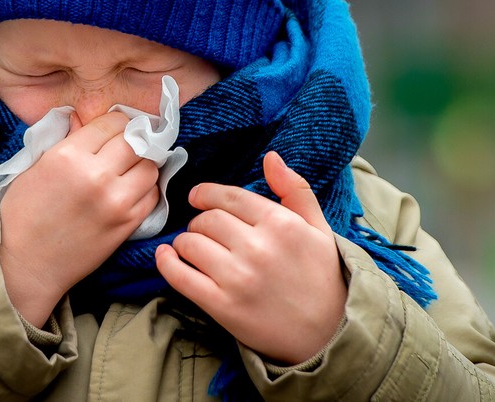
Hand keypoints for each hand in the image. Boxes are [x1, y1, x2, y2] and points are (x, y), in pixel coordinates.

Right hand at [0, 111, 159, 326]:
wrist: (29, 266)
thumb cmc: (23, 217)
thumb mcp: (34, 169)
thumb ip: (63, 141)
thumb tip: (81, 118)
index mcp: (69, 156)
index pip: (112, 122)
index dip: (114, 123)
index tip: (112, 129)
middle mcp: (97, 175)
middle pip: (136, 141)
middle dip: (132, 140)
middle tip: (125, 146)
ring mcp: (116, 201)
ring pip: (150, 166)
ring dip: (143, 164)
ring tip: (130, 168)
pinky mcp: (128, 224)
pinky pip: (152, 195)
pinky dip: (146, 188)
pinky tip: (131, 189)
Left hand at [155, 151, 346, 363]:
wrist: (328, 336)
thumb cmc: (322, 278)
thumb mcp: (318, 228)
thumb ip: (295, 189)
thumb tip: (270, 157)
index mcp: (281, 224)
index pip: (229, 197)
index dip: (207, 194)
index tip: (198, 197)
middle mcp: (258, 248)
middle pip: (206, 219)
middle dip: (200, 221)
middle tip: (204, 230)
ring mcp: (238, 278)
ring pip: (190, 243)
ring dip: (186, 242)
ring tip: (194, 248)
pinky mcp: (222, 306)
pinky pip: (180, 276)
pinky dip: (167, 263)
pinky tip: (166, 256)